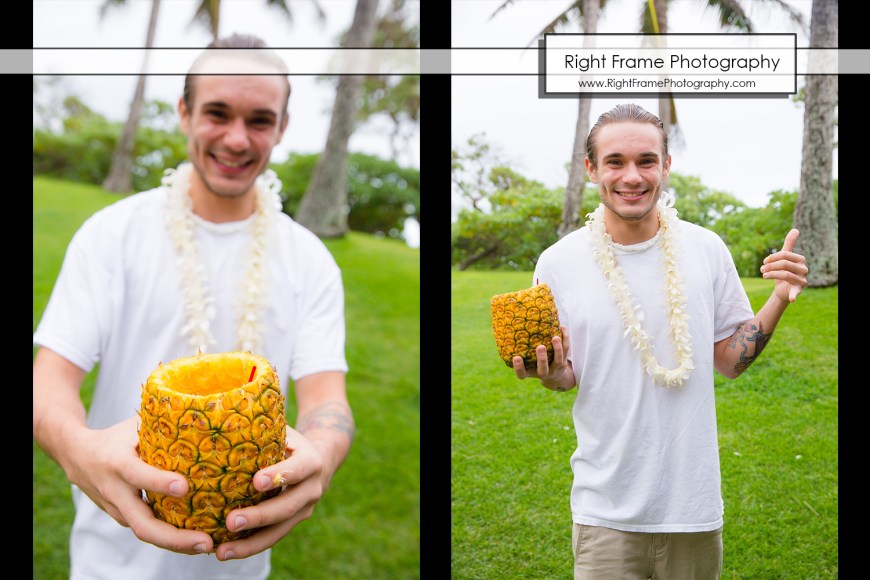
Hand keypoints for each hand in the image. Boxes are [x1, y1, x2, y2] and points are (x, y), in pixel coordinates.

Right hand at [67, 417, 213, 554]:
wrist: (76, 455)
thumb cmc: (117, 436)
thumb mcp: (134, 425)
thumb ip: (162, 424)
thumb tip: (203, 415)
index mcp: (118, 463)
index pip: (138, 475)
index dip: (160, 483)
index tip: (185, 487)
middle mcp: (115, 490)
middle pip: (142, 524)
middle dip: (175, 538)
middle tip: (206, 542)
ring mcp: (117, 509)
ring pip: (145, 532)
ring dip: (176, 543)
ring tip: (207, 545)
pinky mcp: (122, 517)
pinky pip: (147, 530)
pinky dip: (170, 538)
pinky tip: (195, 539)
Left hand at [214, 426, 325, 560]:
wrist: (321, 457)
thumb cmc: (290, 439)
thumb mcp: (285, 430)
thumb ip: (265, 429)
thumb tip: (225, 416)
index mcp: (311, 461)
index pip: (297, 469)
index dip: (279, 475)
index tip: (256, 481)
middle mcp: (312, 489)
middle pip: (286, 507)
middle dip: (259, 517)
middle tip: (231, 522)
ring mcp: (304, 509)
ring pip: (279, 531)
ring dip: (250, 543)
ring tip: (222, 552)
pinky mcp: (292, 522)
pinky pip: (272, 537)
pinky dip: (249, 546)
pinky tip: (225, 551)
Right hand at [512, 325, 574, 390]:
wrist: (554, 377)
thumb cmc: (534, 365)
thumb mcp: (527, 363)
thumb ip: (520, 352)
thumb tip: (510, 330)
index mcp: (531, 373)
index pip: (522, 374)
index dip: (519, 367)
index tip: (516, 357)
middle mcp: (543, 373)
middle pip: (543, 369)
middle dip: (542, 359)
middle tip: (540, 347)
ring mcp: (555, 369)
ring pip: (558, 360)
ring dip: (557, 349)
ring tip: (555, 337)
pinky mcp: (564, 363)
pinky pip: (566, 350)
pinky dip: (565, 338)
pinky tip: (562, 328)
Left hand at [761, 229, 807, 303]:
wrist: (783, 288)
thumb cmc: (783, 270)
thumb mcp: (785, 257)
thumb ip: (789, 244)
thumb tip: (795, 229)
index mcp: (800, 259)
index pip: (785, 255)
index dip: (772, 258)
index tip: (764, 262)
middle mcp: (804, 269)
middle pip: (784, 264)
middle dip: (770, 266)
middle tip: (761, 269)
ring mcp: (802, 280)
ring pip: (785, 274)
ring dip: (771, 274)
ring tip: (763, 275)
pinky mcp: (798, 290)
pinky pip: (797, 292)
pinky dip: (794, 295)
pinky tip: (791, 298)